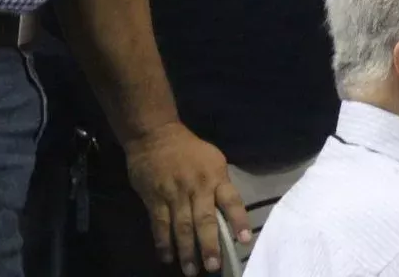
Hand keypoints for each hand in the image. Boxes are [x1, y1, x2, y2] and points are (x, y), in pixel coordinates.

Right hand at [124, 121, 249, 274]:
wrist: (155, 135)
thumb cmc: (189, 149)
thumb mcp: (213, 160)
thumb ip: (220, 185)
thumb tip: (228, 213)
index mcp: (215, 176)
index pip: (231, 201)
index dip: (238, 221)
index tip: (244, 240)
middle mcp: (197, 187)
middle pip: (204, 219)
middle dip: (209, 244)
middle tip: (213, 266)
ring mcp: (174, 194)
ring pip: (181, 227)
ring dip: (186, 251)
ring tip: (191, 270)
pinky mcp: (154, 198)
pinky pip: (159, 225)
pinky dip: (163, 243)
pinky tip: (167, 257)